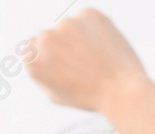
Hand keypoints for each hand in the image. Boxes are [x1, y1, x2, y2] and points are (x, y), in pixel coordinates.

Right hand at [26, 8, 149, 114]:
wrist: (123, 92)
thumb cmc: (92, 97)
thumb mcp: (56, 94)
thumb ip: (42, 73)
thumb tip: (38, 57)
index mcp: (33, 60)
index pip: (32, 47)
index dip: (50, 56)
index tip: (63, 63)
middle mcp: (46, 39)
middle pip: (51, 35)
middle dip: (65, 47)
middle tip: (84, 64)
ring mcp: (67, 24)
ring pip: (71, 27)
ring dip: (81, 38)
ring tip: (98, 59)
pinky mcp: (88, 14)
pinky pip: (88, 19)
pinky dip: (96, 29)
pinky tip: (105, 48)